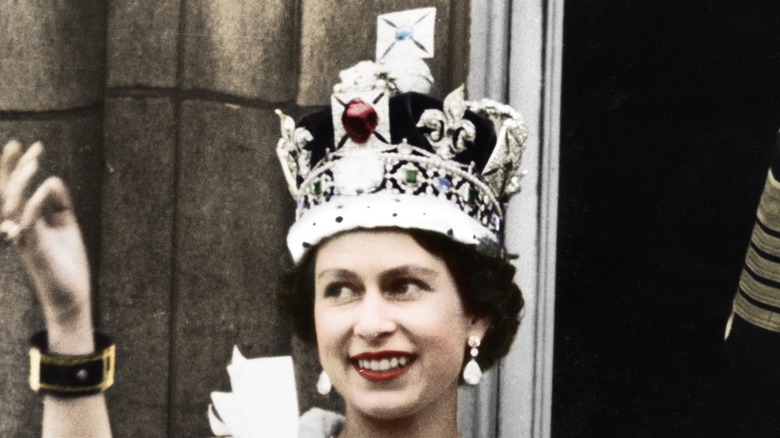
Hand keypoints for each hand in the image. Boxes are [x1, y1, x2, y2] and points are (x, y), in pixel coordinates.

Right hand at [1, 140, 92, 351]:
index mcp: (25, 220)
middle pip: (6, 193)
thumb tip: (52, 179)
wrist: (70, 294)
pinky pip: (28, 226)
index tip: (33, 146)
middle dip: (12, 168)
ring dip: (21, 183)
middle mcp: (18, 228)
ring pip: (12, 206)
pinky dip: (34, 206)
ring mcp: (24, 239)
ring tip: (34, 164)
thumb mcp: (66, 226)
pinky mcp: (35, 251)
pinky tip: (42, 190)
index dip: (18, 167)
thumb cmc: (66, 262)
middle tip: (21, 145)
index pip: (15, 189)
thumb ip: (59, 204)